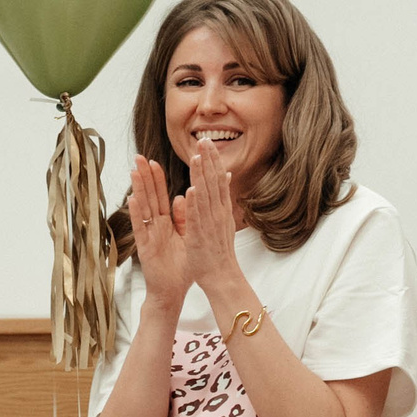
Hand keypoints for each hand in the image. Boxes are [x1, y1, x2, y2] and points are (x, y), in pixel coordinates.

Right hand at [126, 158, 192, 307]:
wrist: (173, 291)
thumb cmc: (180, 267)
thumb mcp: (186, 238)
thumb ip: (184, 218)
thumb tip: (183, 196)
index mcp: (166, 224)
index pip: (161, 197)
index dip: (157, 180)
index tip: (154, 162)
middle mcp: (155, 227)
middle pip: (149, 198)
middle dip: (144, 178)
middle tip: (139, 158)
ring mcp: (149, 236)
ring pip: (143, 209)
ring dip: (138, 190)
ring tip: (133, 171)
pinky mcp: (145, 248)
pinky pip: (141, 229)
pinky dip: (136, 215)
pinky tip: (132, 201)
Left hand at [170, 138, 248, 299]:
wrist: (222, 276)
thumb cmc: (219, 250)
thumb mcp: (223, 219)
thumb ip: (222, 197)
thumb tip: (225, 175)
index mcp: (221, 209)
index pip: (217, 180)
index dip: (213, 160)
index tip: (207, 142)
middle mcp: (217, 213)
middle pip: (214, 183)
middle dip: (209, 161)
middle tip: (204, 140)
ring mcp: (210, 224)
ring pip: (206, 196)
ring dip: (201, 176)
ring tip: (197, 157)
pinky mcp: (200, 237)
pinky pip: (197, 218)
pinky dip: (195, 204)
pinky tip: (192, 190)